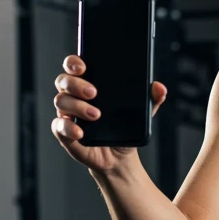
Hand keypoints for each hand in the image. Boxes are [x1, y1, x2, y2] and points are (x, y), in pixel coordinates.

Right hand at [51, 55, 167, 172]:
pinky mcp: (65, 133)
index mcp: (89, 83)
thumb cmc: (124, 128)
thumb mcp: (141, 112)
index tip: (83, 65)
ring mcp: (67, 114)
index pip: (74, 66)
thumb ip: (151, 98)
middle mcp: (74, 96)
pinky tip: (80, 131)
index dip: (74, 62)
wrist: (119, 157)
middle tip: (94, 92)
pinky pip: (58, 126)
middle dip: (76, 84)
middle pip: (63, 80)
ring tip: (96, 115)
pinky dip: (68, 127)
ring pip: (61, 101)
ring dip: (77, 106)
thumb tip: (160, 88)